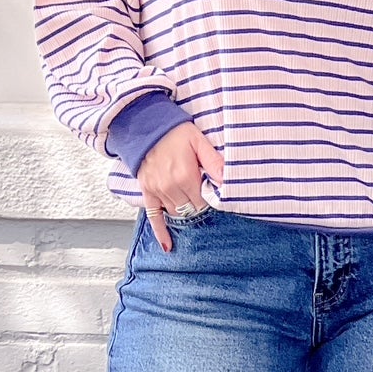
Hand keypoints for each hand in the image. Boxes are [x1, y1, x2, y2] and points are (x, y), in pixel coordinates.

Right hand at [140, 122, 225, 250]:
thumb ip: (214, 162)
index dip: (210, 201)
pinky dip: (160, 232)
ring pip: (176, 214)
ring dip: (185, 213)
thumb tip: (227, 180)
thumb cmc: (174, 132)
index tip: (214, 199)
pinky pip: (153, 216)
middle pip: (191, 210)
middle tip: (205, 204)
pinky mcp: (147, 192)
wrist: (145, 125)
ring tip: (192, 210)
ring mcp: (157, 191)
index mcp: (186, 176)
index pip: (204, 202)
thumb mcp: (199, 141)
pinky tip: (168, 246)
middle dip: (199, 208)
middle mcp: (170, 187)